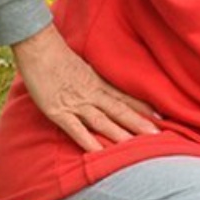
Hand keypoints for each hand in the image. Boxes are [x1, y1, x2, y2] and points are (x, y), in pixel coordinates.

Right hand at [11, 25, 160, 151]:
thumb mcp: (82, 66)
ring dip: (120, 134)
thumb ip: (93, 78)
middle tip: (159, 137)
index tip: (162, 117)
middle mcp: (91, 93)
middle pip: (120, 110)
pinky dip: (88, 141)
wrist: (38, 47)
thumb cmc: (56, 54)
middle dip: (139, 124)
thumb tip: (100, 84)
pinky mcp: (58, 111)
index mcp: (98, 82)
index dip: (144, 107)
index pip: (126, 97)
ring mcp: (76, 103)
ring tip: (137, 147)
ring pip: (103, 121)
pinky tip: (99, 152)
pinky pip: (75, 129)